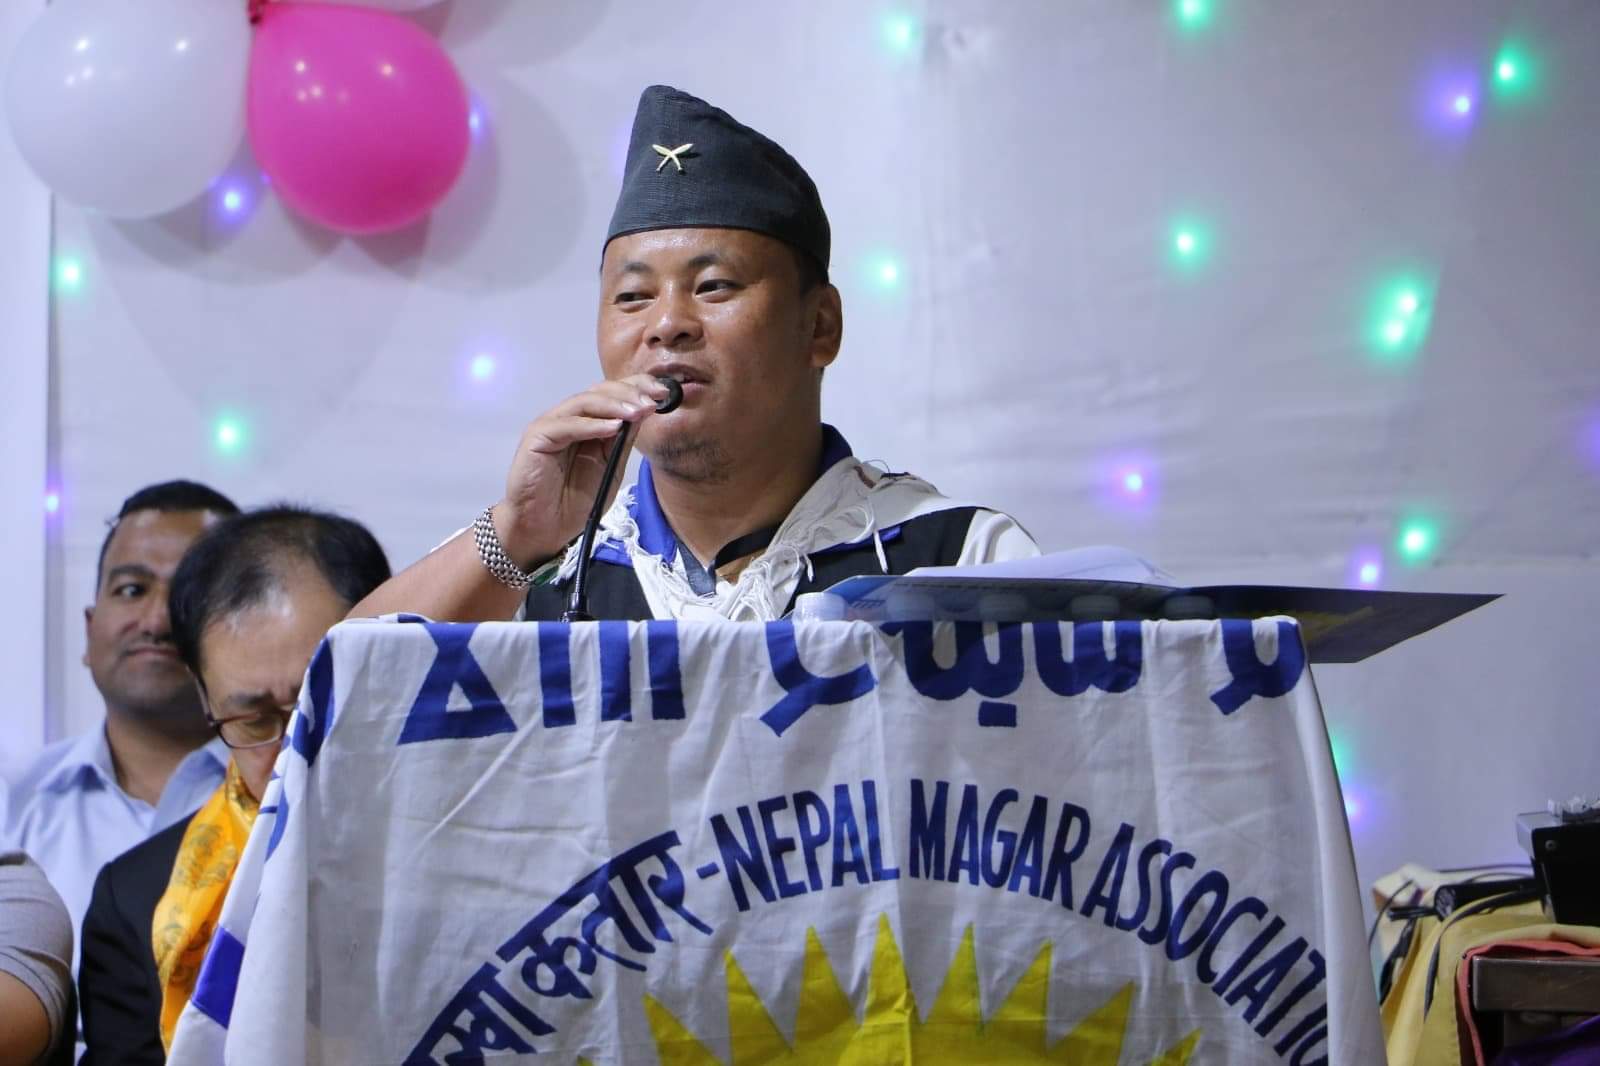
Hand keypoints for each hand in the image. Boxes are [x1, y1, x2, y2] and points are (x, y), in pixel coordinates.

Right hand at [495, 374, 671, 567]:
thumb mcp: (610, 468)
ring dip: (614, 405)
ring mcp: (552, 425)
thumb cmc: (574, 502)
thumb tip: (644, 412)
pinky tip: (613, 427)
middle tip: (653, 399)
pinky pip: (566, 425)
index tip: (664, 392)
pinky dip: (591, 425)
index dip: (637, 388)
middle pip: (599, 392)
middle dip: (630, 392)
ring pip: (584, 402)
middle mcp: (569, 419)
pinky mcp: (537, 437)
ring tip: (638, 411)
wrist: (543, 528)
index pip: (612, 395)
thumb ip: (623, 441)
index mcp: (588, 424)